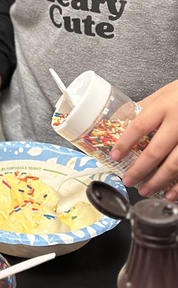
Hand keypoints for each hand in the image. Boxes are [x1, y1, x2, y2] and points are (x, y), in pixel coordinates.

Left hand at [110, 81, 177, 198]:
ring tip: (145, 190)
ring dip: (158, 182)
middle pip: (156, 151)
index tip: (115, 155)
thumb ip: (145, 107)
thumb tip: (120, 120)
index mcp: (164, 107)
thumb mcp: (163, 93)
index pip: (140, 126)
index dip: (125, 143)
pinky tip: (170, 194)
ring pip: (174, 165)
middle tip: (128, 180)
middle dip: (139, 169)